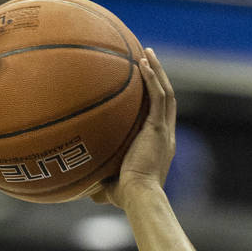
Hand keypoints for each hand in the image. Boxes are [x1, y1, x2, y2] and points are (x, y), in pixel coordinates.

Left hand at [92, 48, 175, 207]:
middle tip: (148, 60)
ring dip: (157, 71)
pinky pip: (158, 96)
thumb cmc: (127, 198)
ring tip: (147, 52)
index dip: (156, 99)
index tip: (145, 84)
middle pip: (167, 99)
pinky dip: (153, 78)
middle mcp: (165, 136)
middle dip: (159, 77)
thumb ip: (102, 183)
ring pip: (166, 93)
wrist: (140, 197)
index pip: (161, 117)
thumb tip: (84, 190)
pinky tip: (143, 63)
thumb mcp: (112, 186)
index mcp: (159, 146)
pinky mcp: (158, 129)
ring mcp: (163, 131)